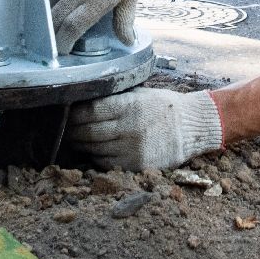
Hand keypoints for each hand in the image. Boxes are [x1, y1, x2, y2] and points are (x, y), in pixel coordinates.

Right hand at [48, 0, 142, 52]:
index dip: (63, 43)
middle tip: (55, 40)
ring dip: (51, 13)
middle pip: (55, 18)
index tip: (62, 50)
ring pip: (49, 2)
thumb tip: (128, 41)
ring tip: (57, 18)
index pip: (72, 27)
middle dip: (53, 33)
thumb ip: (125, 19)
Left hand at [67, 88, 222, 170]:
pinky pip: (106, 163)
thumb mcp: (142, 93)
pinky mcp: (137, 165)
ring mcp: (133, 149)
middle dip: (74, 131)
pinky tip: (96, 151)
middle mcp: (130, 128)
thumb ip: (116, 97)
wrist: (192, 127)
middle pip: (89, 132)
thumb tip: (85, 100)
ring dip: (82, 145)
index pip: (91, 111)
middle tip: (67, 129)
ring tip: (77, 140)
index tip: (69, 114)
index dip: (75, 114)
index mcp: (130, 106)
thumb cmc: (164, 107)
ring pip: (95, 149)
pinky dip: (97, 157)